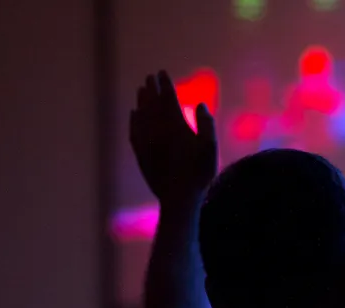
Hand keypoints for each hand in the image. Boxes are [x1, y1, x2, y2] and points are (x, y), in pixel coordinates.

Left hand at [130, 71, 217, 199]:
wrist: (178, 198)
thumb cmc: (198, 174)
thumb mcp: (210, 148)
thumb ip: (206, 124)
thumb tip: (200, 104)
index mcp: (176, 126)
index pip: (168, 98)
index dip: (165, 84)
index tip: (162, 73)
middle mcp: (158, 130)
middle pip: (152, 103)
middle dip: (151, 88)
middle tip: (150, 77)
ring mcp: (147, 142)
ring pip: (141, 115)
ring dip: (141, 101)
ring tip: (141, 89)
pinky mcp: (140, 154)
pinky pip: (134, 131)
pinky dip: (133, 120)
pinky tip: (134, 114)